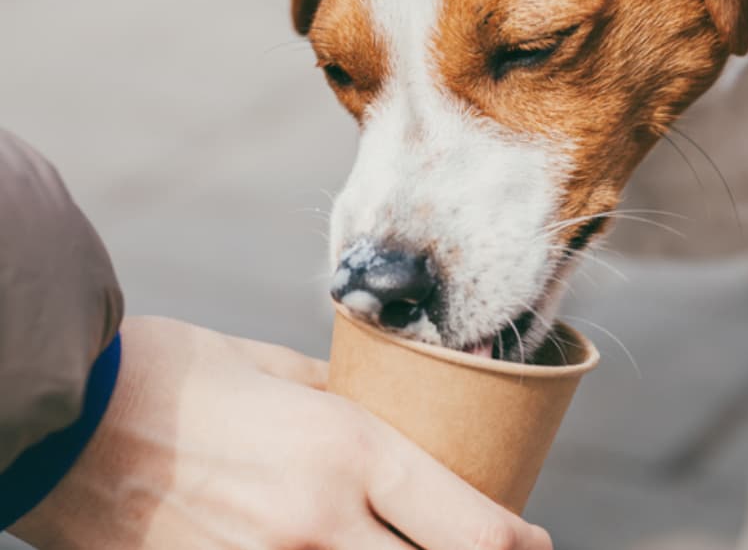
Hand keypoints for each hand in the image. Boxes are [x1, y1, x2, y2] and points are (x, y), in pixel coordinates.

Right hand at [10, 317, 552, 549]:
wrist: (62, 418)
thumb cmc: (170, 372)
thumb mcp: (276, 370)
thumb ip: (345, 400)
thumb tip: (390, 415)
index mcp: (346, 451)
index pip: (472, 526)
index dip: (519, 541)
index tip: (532, 539)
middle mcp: (320, 524)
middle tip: (482, 548)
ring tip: (408, 547)